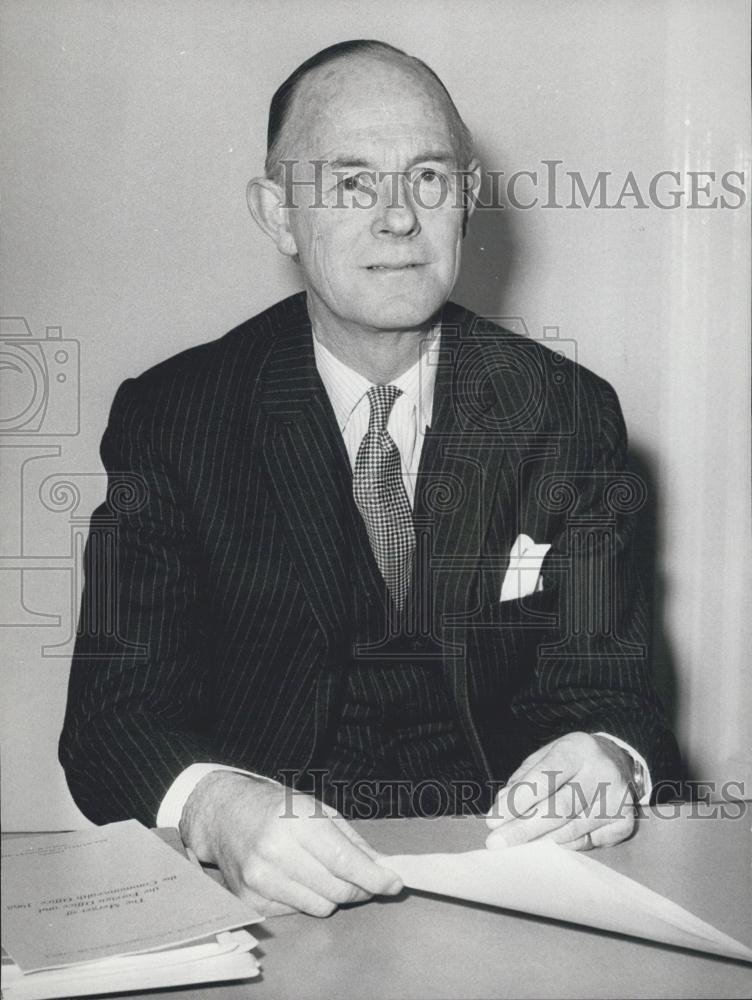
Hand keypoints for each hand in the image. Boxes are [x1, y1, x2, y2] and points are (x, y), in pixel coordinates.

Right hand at [179, 771, 402, 915]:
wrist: (226, 814)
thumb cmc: (276, 807)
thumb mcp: (317, 809)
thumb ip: (352, 841)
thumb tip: (382, 868)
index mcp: (296, 820)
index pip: (344, 861)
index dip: (374, 877)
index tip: (395, 883)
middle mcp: (276, 850)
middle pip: (337, 888)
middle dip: (360, 888)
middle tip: (366, 879)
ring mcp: (261, 878)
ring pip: (321, 906)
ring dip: (334, 895)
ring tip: (327, 874)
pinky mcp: (251, 900)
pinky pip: (299, 911)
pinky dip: (308, 899)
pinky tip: (298, 878)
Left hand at [485, 732, 636, 851]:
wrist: (617, 759)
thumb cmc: (572, 760)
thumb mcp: (546, 756)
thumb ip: (522, 780)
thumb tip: (501, 809)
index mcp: (577, 749)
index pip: (545, 777)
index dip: (518, 801)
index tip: (494, 820)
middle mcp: (602, 772)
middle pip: (559, 807)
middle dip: (524, 828)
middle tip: (497, 842)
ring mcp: (618, 798)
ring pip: (573, 828)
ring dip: (541, 841)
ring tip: (517, 847)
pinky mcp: (626, 820)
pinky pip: (592, 842)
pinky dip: (569, 845)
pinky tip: (553, 843)